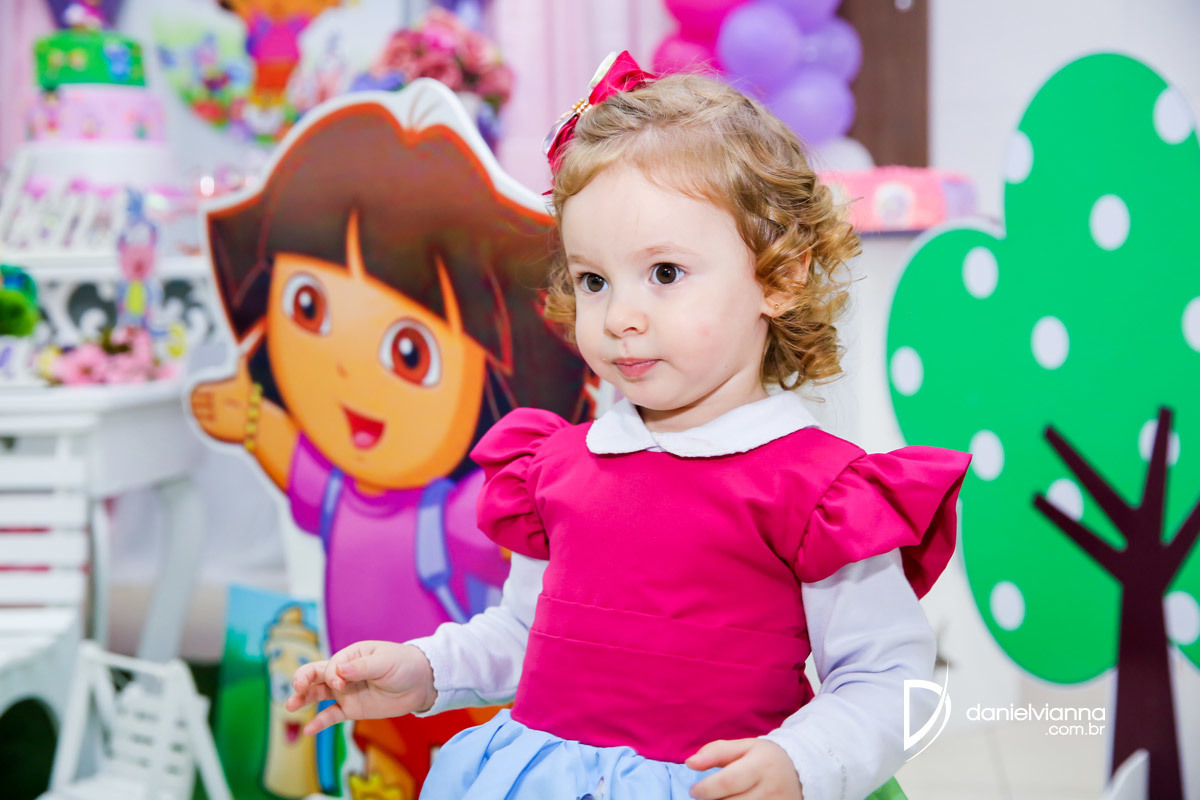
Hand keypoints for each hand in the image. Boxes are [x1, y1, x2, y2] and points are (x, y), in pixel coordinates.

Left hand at [190, 353, 254, 442]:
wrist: (260, 422)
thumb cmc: (253, 400)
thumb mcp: (245, 382)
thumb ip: (240, 366)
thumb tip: (243, 352)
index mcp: (215, 391)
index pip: (197, 391)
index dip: (195, 393)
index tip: (194, 394)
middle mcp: (212, 404)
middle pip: (195, 403)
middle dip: (195, 403)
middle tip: (193, 403)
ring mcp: (212, 417)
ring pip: (197, 414)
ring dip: (197, 413)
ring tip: (199, 412)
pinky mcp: (213, 430)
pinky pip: (201, 425)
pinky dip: (201, 422)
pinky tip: (205, 421)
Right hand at [286, 641, 437, 735]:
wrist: (420, 683)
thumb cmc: (403, 665)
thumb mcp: (384, 662)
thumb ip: (361, 668)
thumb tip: (339, 672)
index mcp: (351, 655)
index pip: (331, 665)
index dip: (331, 675)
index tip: (342, 684)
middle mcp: (344, 673)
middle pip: (316, 675)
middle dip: (303, 680)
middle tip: (297, 688)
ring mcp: (346, 691)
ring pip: (318, 694)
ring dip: (303, 698)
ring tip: (290, 706)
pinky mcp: (352, 708)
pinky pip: (331, 715)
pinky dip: (319, 722)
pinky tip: (308, 730)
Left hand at [685, 738, 803, 799]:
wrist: (801, 772)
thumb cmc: (765, 758)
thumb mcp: (744, 747)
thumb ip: (716, 752)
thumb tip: (690, 763)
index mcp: (761, 765)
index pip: (728, 781)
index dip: (706, 789)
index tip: (694, 791)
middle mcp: (771, 789)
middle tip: (706, 798)